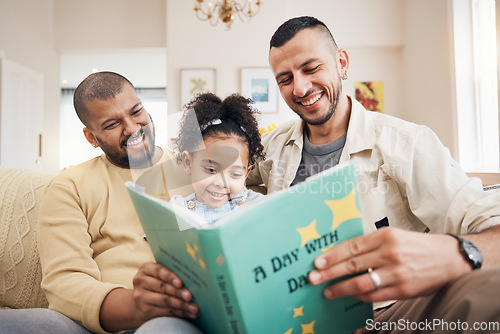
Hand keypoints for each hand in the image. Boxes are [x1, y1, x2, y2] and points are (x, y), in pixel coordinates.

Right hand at [100, 262, 198, 331]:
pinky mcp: (145, 310)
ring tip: (194, 308)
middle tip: (190, 296)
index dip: (170, 276)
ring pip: (164, 301)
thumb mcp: (160, 275)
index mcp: (145, 268)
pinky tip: (189, 313)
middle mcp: (140, 281)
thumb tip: (193, 277)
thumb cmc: (158, 282)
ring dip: (182, 305)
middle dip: (178, 292)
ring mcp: (140, 297)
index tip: (180, 283)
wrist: (143, 299)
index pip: (158, 270)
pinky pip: (165, 312)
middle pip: (162, 287)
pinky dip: (179, 313)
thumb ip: (172, 274)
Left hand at [308, 227, 471, 301]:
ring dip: (341, 288)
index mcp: (386, 236)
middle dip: (330, 273)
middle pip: (352, 264)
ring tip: (328, 291)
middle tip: (313, 278)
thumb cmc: (419, 246)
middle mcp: (390, 253)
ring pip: (361, 282)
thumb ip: (371, 244)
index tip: (318, 262)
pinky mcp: (403, 289)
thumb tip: (343, 254)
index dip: (332, 256)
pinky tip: (350, 295)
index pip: (352, 246)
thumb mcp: (394, 236)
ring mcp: (397, 272)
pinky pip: (375, 295)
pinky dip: (360, 296)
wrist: (451, 258)